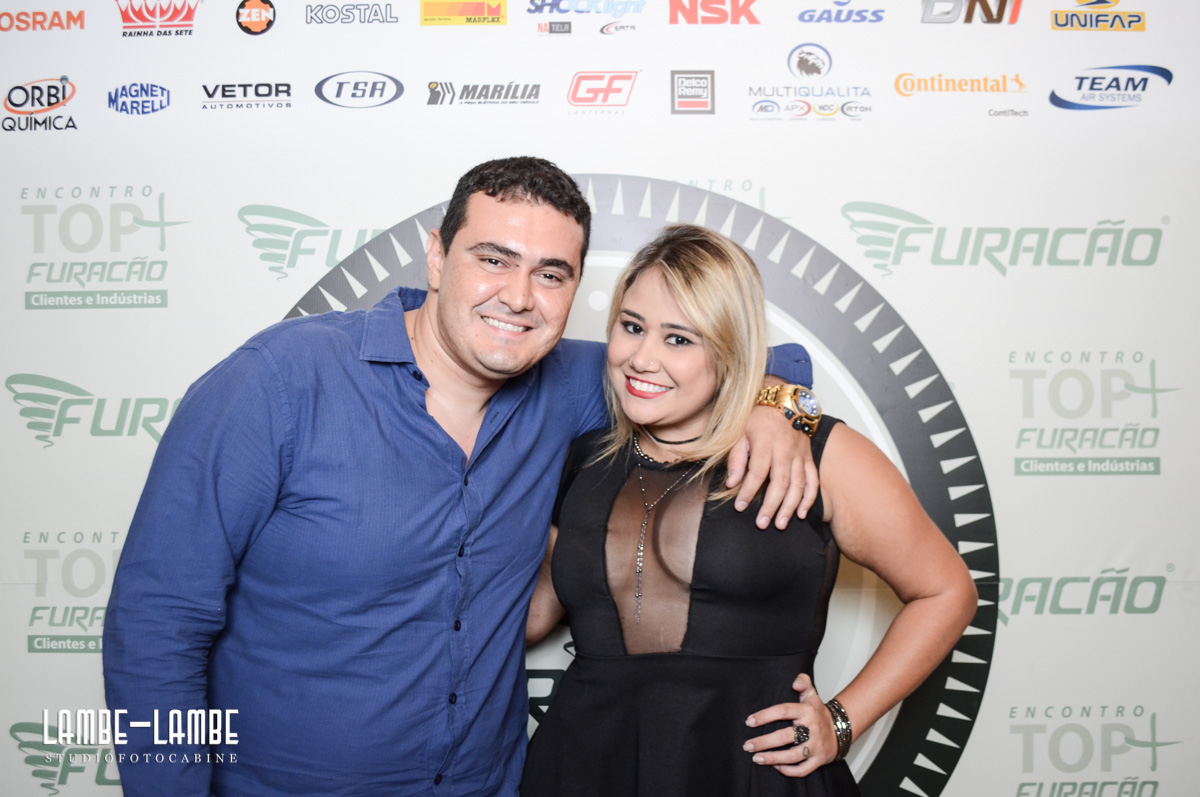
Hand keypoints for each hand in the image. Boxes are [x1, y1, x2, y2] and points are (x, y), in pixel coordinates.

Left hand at [725, 406, 817, 527]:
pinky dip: (809, 498)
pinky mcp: (809, 458)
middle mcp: (785, 450)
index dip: (748, 491)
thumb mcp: (740, 432)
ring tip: (780, 523)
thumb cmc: (758, 417)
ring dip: (790, 506)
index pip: (757, 472)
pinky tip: (801, 513)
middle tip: (762, 523)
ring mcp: (800, 454)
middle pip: (780, 482)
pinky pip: (813, 480)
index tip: (740, 507)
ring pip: (798, 484)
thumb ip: (736, 458)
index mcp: (766, 443)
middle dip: (771, 505)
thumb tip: (731, 483)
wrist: (784, 400)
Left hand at [742, 674, 837, 777]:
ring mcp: (815, 746)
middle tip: (747, 745)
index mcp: (807, 711)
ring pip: (793, 756)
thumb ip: (803, 682)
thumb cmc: (818, 713)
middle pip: (785, 737)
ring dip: (773, 759)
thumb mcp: (812, 694)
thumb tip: (795, 681)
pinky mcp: (818, 760)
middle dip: (764, 742)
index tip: (749, 721)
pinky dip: (788, 771)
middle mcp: (811, 729)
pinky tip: (775, 767)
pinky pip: (803, 769)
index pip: (783, 711)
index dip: (765, 716)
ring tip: (756, 758)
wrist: (840, 730)